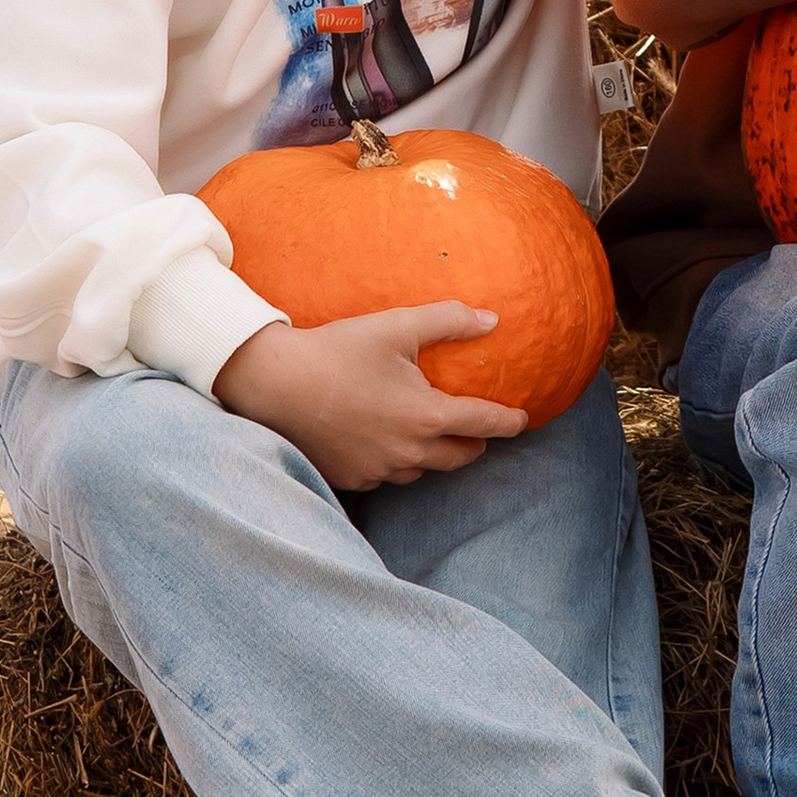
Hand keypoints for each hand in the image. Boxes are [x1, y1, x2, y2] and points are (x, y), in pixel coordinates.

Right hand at [214, 304, 528, 490]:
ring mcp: (379, 470)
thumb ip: (449, 320)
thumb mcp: (397, 326)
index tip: (523, 420)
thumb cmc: (337, 349)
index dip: (510, 422)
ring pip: (422, 471)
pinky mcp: (352, 479)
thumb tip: (491, 318)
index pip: (485, 424)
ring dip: (433, 455)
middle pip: (460, 457)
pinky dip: (393, 462)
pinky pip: (385, 476)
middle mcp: (409, 452)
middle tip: (478, 431)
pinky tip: (383, 442)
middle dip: (475, 445)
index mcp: (427, 416)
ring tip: (429, 436)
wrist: (274, 382)